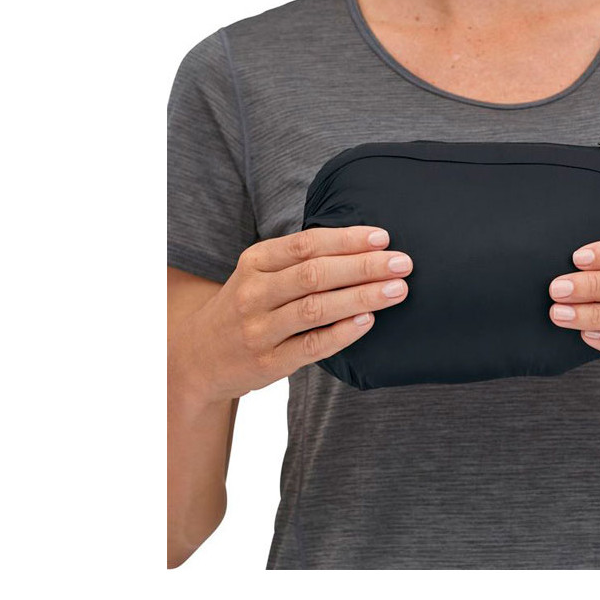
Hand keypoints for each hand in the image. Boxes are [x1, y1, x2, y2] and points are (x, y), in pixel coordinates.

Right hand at [170, 225, 412, 405]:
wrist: (197, 357)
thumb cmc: (245, 307)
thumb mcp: (258, 274)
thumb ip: (298, 260)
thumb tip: (365, 245)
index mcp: (255, 262)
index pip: (306, 244)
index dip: (347, 239)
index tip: (383, 237)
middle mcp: (254, 292)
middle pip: (314, 273)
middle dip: (364, 266)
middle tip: (402, 263)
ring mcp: (259, 329)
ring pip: (315, 307)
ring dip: (361, 296)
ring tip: (396, 290)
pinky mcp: (269, 362)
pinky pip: (312, 345)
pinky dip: (343, 332)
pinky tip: (369, 320)